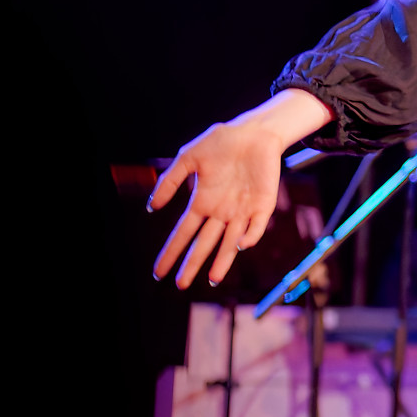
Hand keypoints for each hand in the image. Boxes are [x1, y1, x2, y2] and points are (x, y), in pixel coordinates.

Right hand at [147, 91, 328, 289]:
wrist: (254, 132)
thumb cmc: (221, 142)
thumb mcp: (188, 158)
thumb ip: (169, 181)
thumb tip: (151, 208)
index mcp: (202, 202)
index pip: (183, 233)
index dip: (172, 252)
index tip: (159, 271)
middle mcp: (221, 211)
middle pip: (204, 243)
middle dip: (192, 263)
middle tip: (179, 285)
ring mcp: (243, 210)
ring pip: (230, 242)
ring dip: (222, 260)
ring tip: (212, 279)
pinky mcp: (264, 204)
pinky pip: (256, 225)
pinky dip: (249, 236)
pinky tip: (238, 245)